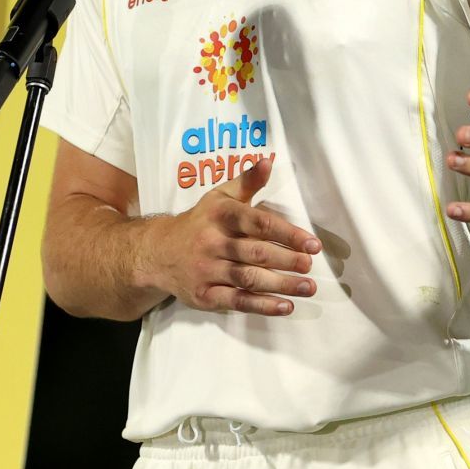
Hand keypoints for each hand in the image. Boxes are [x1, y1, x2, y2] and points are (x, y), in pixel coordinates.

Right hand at [143, 156, 321, 315]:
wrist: (157, 253)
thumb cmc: (199, 223)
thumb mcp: (219, 198)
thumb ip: (246, 182)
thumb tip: (267, 162)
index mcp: (219, 215)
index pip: (257, 223)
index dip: (287, 233)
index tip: (312, 244)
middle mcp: (211, 242)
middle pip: (255, 253)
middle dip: (286, 260)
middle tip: (310, 265)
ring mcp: (207, 270)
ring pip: (248, 278)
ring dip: (281, 284)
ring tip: (307, 287)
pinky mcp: (204, 295)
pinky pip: (236, 301)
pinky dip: (262, 305)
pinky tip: (285, 306)